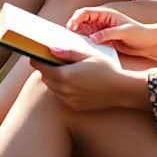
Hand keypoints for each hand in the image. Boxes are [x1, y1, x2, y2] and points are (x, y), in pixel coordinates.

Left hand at [33, 50, 147, 111]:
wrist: (122, 89)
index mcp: (66, 76)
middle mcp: (66, 90)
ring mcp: (71, 100)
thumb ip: (68, 52)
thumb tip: (50, 49)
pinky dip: (62, 89)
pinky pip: (62, 96)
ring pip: (53, 88)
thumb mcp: (88, 55)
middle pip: (45, 79)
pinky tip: (71, 81)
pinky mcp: (77, 106)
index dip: (36, 60)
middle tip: (48, 60)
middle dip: (44, 69)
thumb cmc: (106, 68)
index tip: (34, 54)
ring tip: (60, 69)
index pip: (42, 68)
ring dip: (53, 79)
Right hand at [66, 6, 156, 59]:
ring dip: (78, 36)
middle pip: (82, 21)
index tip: (71, 27)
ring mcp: (102, 31)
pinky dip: (84, 43)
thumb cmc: (140, 34)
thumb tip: (92, 39)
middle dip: (73, 26)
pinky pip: (91, 40)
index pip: (86, 12)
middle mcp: (102, 21)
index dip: (76, 18)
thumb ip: (108, 34)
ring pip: (84, 31)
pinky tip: (81, 49)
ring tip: (71, 43)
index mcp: (106, 14)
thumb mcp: (124, 32)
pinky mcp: (104, 41)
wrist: (151, 43)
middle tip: (68, 37)